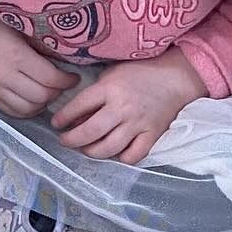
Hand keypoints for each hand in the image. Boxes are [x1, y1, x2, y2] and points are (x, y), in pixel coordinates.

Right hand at [0, 15, 78, 117]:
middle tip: (62, 85)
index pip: (50, 78)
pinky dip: (27, 110)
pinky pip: (12, 112)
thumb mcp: (21, 28)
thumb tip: (65, 61)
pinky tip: (33, 102)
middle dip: (57, 92)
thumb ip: (41, 46)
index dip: (67, 81)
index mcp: (16, 56)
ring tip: (48, 93)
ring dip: (43, 103)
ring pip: (28, 109)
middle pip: (41, 96)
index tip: (74, 78)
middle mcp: (5, 76)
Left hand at [53, 49, 208, 163]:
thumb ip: (94, 95)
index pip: (79, 106)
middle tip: (65, 141)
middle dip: (72, 140)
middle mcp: (122, 108)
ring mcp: (138, 124)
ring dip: (92, 152)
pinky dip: (121, 158)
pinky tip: (115, 153)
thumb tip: (76, 119)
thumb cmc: (140, 73)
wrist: (174, 78)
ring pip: (108, 148)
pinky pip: (133, 156)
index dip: (63, 118)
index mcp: (110, 88)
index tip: (57, 124)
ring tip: (86, 149)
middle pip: (90, 132)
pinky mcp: (152, 135)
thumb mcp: (112, 75)